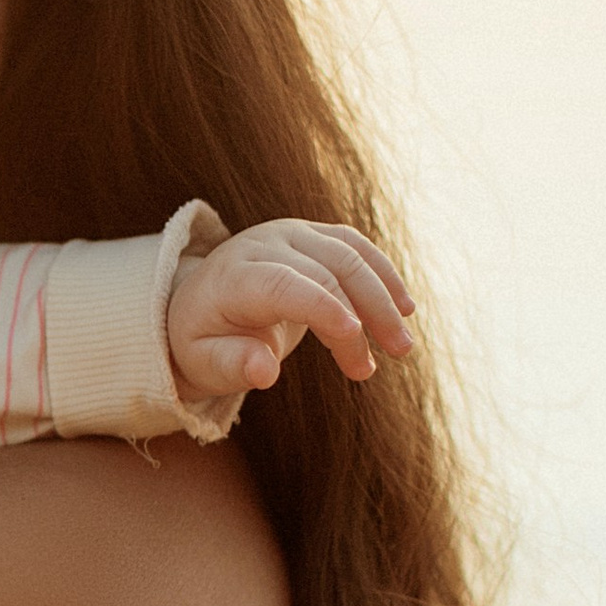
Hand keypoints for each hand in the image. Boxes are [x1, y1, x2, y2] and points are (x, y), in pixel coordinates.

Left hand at [167, 218, 414, 400]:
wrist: (200, 305)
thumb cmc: (204, 341)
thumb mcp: (204, 363)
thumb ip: (232, 365)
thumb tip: (264, 372)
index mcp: (232, 277)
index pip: (282, 284)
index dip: (321, 307)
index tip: (355, 337)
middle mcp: (262, 245)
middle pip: (326, 271)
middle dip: (365, 315)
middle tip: (388, 358)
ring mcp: (290, 233)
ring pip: (349, 256)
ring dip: (383, 299)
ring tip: (401, 346)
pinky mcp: (312, 234)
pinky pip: (356, 246)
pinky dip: (384, 274)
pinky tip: (404, 308)